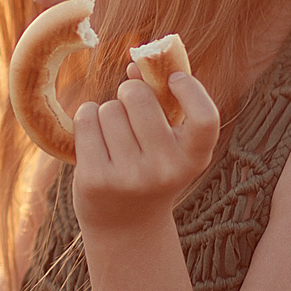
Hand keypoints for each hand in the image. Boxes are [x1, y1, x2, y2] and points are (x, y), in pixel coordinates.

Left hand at [70, 63, 219, 236]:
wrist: (126, 225)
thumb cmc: (151, 167)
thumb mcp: (169, 142)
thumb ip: (161, 100)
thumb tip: (133, 65)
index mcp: (194, 158)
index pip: (205, 118)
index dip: (190, 90)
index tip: (174, 78)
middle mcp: (165, 170)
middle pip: (137, 97)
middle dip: (130, 93)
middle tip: (130, 106)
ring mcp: (129, 177)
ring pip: (108, 108)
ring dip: (106, 112)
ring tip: (113, 135)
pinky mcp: (95, 180)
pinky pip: (85, 121)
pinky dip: (86, 118)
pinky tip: (94, 137)